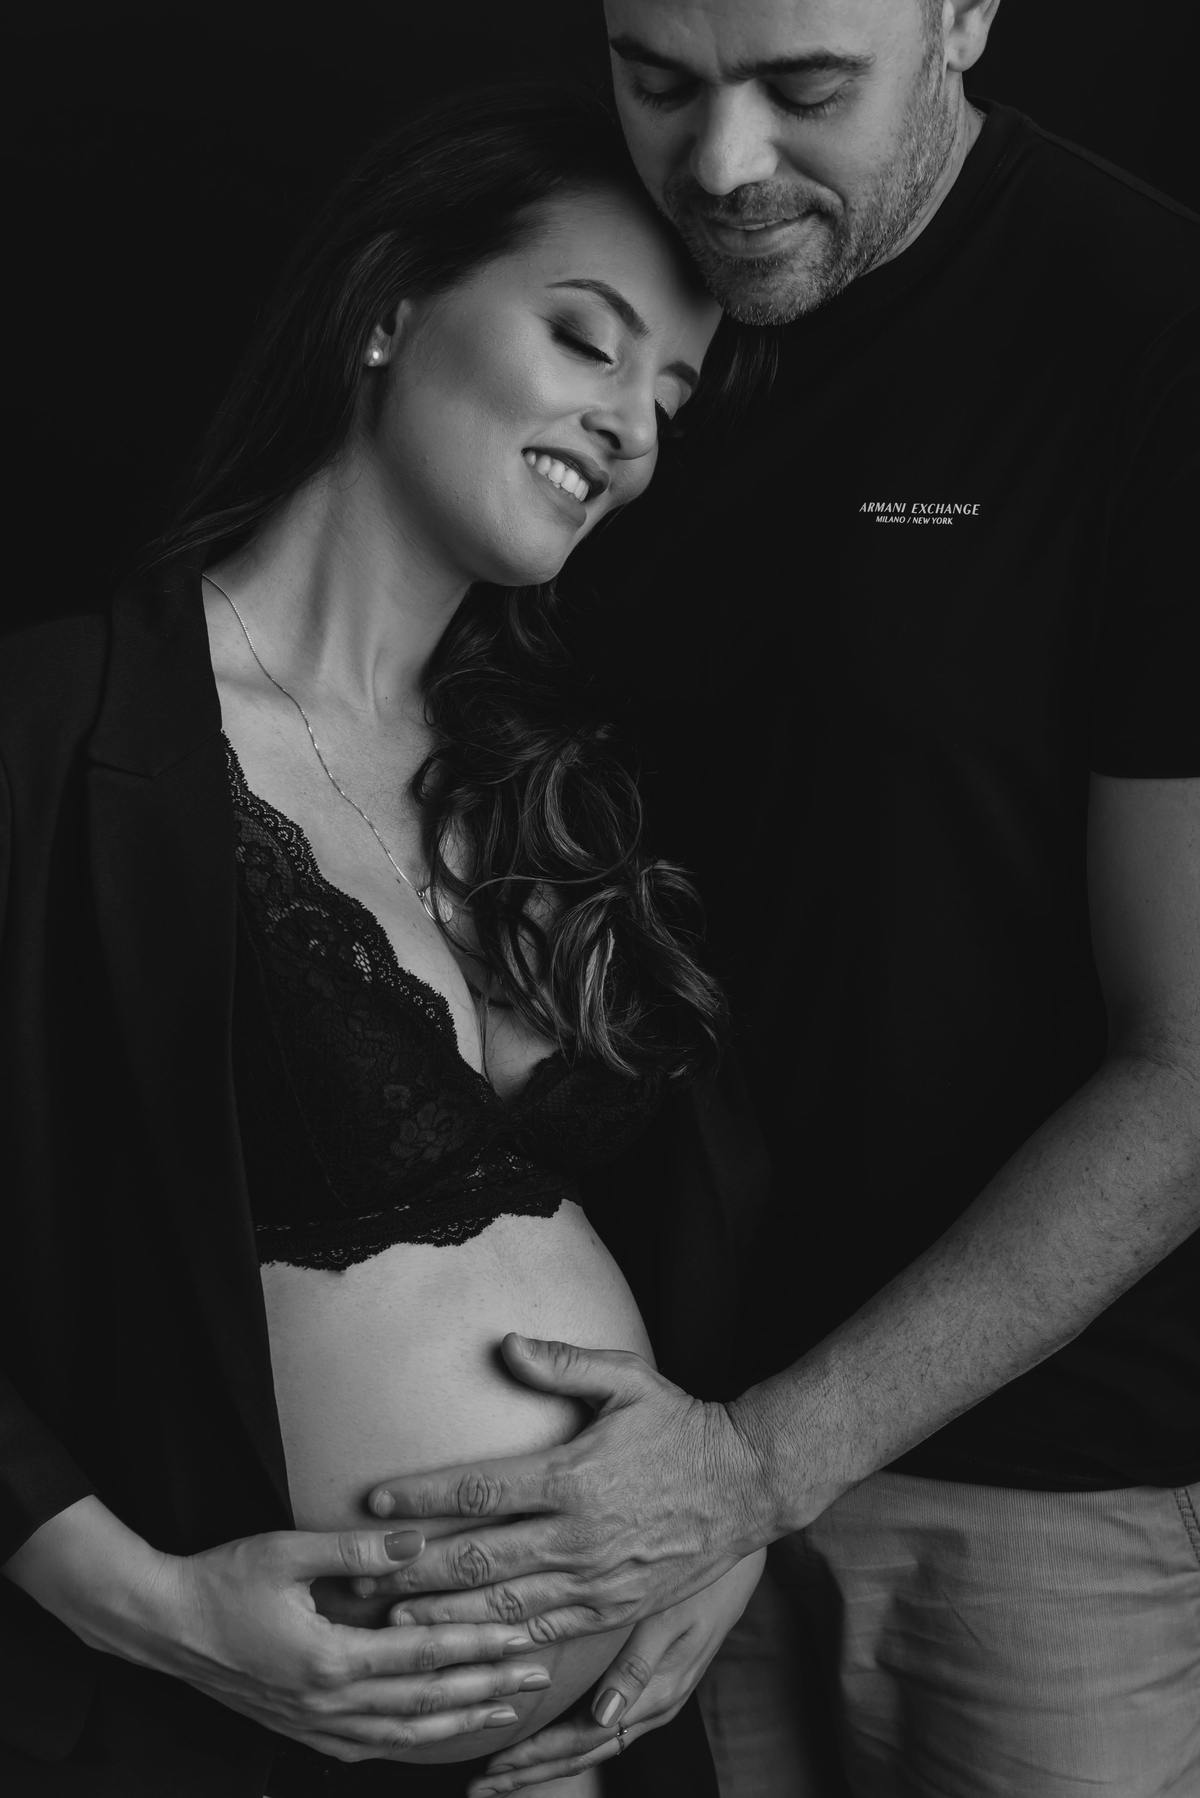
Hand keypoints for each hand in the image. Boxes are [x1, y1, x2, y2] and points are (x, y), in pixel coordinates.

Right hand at [5, 1499, 550, 1762]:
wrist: (163, 1624)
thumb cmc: (223, 1580)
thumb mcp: (287, 1551)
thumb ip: (355, 1550)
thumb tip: (415, 1542)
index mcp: (329, 1658)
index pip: (423, 1655)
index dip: (477, 1647)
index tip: (522, 1637)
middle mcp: (327, 1701)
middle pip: (424, 1702)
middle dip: (486, 1689)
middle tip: (537, 1678)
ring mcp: (312, 1722)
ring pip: (400, 1734)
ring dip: (457, 1723)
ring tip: (503, 1711)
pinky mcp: (299, 1726)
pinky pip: (365, 1746)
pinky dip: (407, 1742)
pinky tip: (431, 1734)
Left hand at [365, 1334, 773, 1639]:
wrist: (748, 1483)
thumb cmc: (681, 1423)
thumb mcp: (628, 1378)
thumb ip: (564, 1362)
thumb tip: (506, 1344)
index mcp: (574, 1475)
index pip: (479, 1488)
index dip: (422, 1495)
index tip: (376, 1500)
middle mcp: (579, 1534)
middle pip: (477, 1558)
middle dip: (411, 1569)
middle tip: (359, 1574)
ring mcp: (596, 1578)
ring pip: (503, 1606)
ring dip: (442, 1615)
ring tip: (391, 1619)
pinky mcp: (613, 1608)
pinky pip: (545, 1634)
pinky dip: (498, 1644)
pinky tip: (462, 1648)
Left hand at [465, 1553, 766, 1794]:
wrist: (738, 1563)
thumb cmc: (701, 1581)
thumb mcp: (670, 1618)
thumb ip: (637, 1667)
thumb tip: (603, 1719)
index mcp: (655, 1697)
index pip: (584, 1741)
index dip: (537, 1757)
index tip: (495, 1770)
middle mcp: (650, 1707)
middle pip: (582, 1752)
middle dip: (531, 1772)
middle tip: (483, 1787)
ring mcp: (649, 1698)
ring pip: (588, 1743)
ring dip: (544, 1759)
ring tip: (501, 1773)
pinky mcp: (647, 1684)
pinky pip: (599, 1724)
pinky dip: (564, 1737)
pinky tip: (540, 1736)